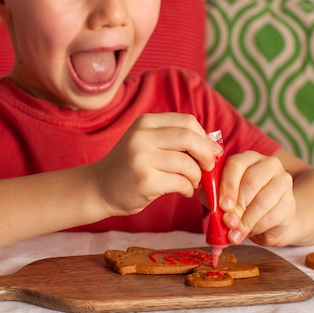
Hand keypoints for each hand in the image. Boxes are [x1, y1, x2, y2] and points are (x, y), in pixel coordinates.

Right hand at [91, 113, 222, 216]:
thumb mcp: (146, 142)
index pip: (187, 121)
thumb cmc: (130, 166)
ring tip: (192, 182)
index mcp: (145, 122)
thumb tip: (213, 144)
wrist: (100, 187)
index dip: (205, 137)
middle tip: (209, 166)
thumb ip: (174, 138)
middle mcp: (142, 136)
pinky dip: (188, 189)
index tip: (211, 151)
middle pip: (189, 138)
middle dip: (206, 154)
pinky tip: (184, 191)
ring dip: (197, 176)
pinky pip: (180, 182)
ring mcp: (141, 158)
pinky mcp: (145, 180)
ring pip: (187, 163)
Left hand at [219, 151, 295, 246]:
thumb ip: (214, 199)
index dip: (228, 186)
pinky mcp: (290, 201)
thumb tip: (216, 211)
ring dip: (246, 220)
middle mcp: (268, 164)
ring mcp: (283, 181)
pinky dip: (257, 227)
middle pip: (251, 182)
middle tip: (228, 222)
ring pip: (263, 201)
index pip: (236, 164)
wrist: (265, 219)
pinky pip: (272, 216)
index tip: (223, 205)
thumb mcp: (222, 197)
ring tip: (235, 232)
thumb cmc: (239, 202)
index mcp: (247, 158)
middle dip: (237, 206)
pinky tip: (249, 232)